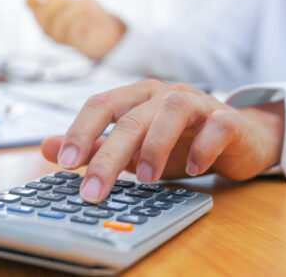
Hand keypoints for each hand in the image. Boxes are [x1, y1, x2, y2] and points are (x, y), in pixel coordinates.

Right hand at [26, 0, 125, 60]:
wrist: (103, 29)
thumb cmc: (86, 10)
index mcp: (42, 10)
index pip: (30, 2)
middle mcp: (45, 24)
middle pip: (42, 13)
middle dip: (57, 0)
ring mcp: (56, 35)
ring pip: (58, 22)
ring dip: (73, 9)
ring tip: (85, 3)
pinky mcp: (69, 43)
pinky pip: (72, 30)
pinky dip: (82, 19)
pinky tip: (90, 15)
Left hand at [41, 80, 284, 202]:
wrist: (237, 137)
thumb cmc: (180, 140)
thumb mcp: (133, 146)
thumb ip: (94, 146)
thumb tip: (48, 148)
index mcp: (137, 97)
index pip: (101, 104)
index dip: (81, 131)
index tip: (65, 162)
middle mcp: (164, 95)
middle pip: (131, 118)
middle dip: (109, 155)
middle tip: (94, 190)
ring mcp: (198, 103)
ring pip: (172, 111)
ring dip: (156, 146)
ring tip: (147, 179)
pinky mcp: (227, 119)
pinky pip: (216, 126)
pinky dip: (204, 146)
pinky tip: (195, 169)